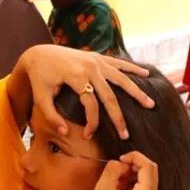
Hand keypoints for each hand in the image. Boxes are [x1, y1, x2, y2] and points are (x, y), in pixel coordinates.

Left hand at [15, 45, 153, 138]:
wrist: (40, 53)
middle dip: (118, 117)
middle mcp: (90, 67)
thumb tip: (65, 132)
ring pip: (121, 78)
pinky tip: (146, 74)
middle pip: (110, 95)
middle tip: (126, 134)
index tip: (89, 136)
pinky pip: (119, 63)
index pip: (91, 104)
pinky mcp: (98, 57)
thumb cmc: (40, 77)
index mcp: (76, 76)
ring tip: (150, 104)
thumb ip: (51, 116)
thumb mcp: (40, 97)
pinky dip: (132, 68)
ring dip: (136, 92)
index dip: (92, 122)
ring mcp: (96, 60)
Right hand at [78, 151, 158, 189]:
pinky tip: (117, 187)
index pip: (149, 168)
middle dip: (133, 165)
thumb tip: (122, 162)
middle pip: (150, 171)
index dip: (135, 157)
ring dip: (130, 173)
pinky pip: (141, 185)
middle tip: (116, 169)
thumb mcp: (103, 188)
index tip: (120, 158)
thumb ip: (114, 169)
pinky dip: (130, 181)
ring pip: (145, 177)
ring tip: (114, 181)